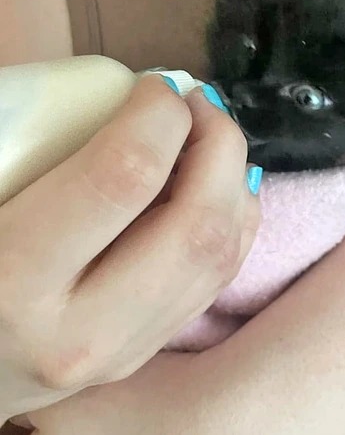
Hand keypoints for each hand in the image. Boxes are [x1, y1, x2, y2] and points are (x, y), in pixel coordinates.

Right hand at [0, 76, 258, 422]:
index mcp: (15, 280)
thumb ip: (39, 142)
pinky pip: (218, 275)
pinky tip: (214, 181)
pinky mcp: (148, 349)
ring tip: (208, 134)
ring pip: (221, 253)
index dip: (157, 113)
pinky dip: (232, 216)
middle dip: (219, 145)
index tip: (156, 84)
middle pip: (199, 226)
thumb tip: (132, 95)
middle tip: (198, 103)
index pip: (124, 177)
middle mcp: (83, 330)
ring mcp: (125, 350)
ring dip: (233, 178)